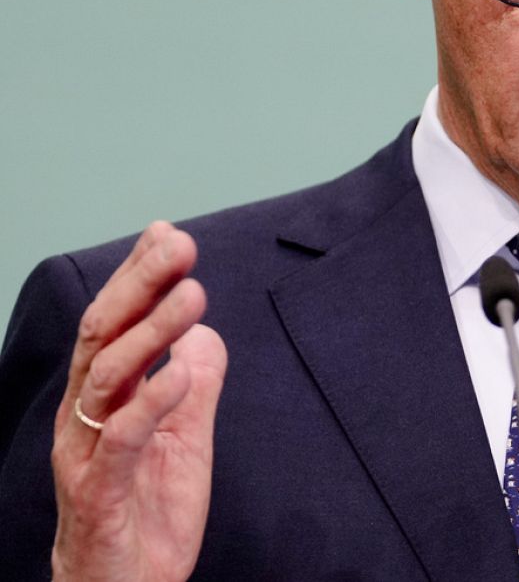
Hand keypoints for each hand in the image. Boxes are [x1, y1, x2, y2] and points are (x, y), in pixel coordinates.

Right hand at [50, 222, 226, 581]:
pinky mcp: (101, 490)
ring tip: (193, 294)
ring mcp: (88, 452)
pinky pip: (124, 438)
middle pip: (105, 334)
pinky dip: (154, 399)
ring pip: (110, 376)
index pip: (116, 323)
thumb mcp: (186, 437)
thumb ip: (194, 385)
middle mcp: (86, 416)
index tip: (169, 233)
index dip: (138, 277)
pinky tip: (184, 371)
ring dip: (152, 330)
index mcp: (103, 398)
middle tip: (179, 245)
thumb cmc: (148, 510)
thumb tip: (206, 334)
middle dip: (140, 284)